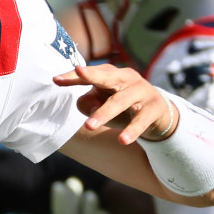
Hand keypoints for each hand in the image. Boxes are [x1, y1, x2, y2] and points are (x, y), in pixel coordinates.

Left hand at [53, 64, 174, 144]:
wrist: (157, 114)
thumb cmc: (121, 106)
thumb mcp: (102, 104)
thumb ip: (89, 104)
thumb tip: (88, 110)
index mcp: (111, 75)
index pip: (90, 74)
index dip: (73, 76)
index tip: (55, 79)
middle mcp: (127, 78)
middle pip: (107, 76)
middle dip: (92, 75)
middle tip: (78, 73)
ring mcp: (142, 91)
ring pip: (120, 101)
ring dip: (104, 113)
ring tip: (89, 126)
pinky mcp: (154, 107)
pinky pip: (141, 120)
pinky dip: (132, 130)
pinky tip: (123, 140)